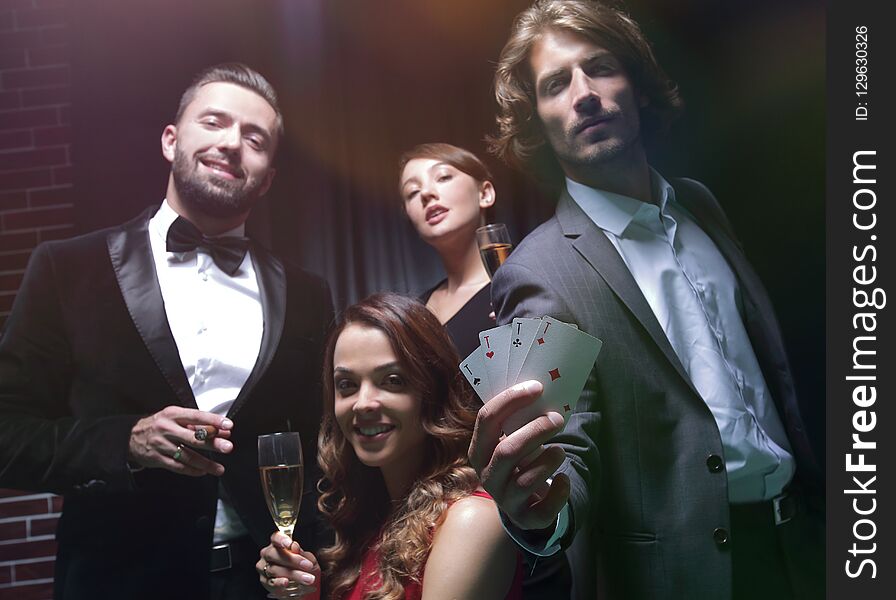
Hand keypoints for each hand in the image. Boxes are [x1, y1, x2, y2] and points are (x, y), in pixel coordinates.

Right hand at [128, 406, 232, 475]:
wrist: (131, 436)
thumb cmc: (159, 425)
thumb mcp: (176, 418)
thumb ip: (199, 424)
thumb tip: (223, 431)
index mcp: (173, 414)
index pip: (196, 416)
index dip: (213, 421)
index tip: (228, 425)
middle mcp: (167, 428)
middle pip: (193, 437)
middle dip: (213, 443)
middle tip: (228, 447)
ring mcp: (161, 444)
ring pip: (187, 455)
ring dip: (205, 463)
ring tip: (219, 468)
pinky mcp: (157, 459)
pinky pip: (177, 466)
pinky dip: (191, 470)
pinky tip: (202, 472)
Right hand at [257, 532, 320, 598]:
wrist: (302, 584)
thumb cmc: (303, 566)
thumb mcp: (307, 558)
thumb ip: (301, 552)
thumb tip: (295, 547)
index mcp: (277, 544)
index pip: (276, 537)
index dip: (281, 539)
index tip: (290, 544)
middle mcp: (268, 554)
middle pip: (274, 554)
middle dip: (292, 560)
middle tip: (308, 565)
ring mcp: (264, 568)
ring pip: (275, 570)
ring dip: (293, 575)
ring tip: (308, 578)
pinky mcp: (265, 582)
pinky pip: (271, 583)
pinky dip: (279, 583)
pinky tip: (287, 582)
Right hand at [468, 381, 569, 529]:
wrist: (522, 501)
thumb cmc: (519, 459)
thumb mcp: (511, 440)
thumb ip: (518, 420)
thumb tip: (542, 387)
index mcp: (478, 450)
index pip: (487, 419)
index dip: (511, 400)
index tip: (537, 387)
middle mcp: (487, 476)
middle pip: (508, 450)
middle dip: (536, 431)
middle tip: (557, 419)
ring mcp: (505, 499)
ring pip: (527, 480)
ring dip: (549, 460)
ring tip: (560, 451)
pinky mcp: (525, 518)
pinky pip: (544, 508)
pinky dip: (559, 492)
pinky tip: (563, 480)